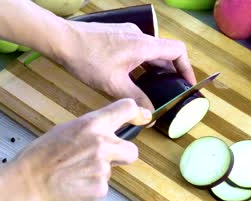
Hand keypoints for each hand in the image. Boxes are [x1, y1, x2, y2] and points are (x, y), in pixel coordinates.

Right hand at [5, 99, 151, 200]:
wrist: (27, 183)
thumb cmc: (40, 156)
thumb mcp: (66, 130)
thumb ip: (90, 131)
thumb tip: (105, 133)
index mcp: (92, 124)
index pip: (127, 109)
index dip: (136, 114)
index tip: (140, 118)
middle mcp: (102, 144)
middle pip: (132, 150)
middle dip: (122, 156)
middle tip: (104, 159)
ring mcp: (102, 167)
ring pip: (112, 170)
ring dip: (99, 173)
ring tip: (75, 174)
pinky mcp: (100, 188)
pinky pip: (102, 187)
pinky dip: (91, 188)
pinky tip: (74, 185)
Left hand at [55, 21, 195, 111]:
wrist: (62, 40)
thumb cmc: (87, 59)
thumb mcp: (114, 84)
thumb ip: (136, 100)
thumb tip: (150, 115)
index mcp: (144, 45)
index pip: (178, 51)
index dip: (187, 68)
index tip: (187, 84)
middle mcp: (139, 36)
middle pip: (165, 53)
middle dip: (170, 73)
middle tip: (170, 92)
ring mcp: (128, 34)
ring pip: (151, 52)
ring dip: (155, 69)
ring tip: (153, 88)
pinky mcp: (117, 36)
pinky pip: (138, 49)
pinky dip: (142, 63)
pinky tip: (132, 77)